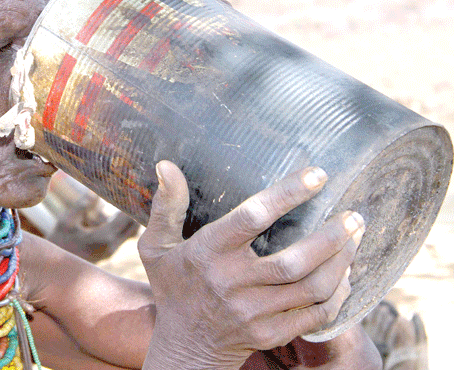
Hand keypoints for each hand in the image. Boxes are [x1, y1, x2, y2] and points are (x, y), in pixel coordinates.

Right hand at [139, 161, 364, 369]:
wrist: (185, 347)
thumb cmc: (174, 286)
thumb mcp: (156, 246)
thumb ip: (165, 206)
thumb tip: (166, 164)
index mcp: (206, 253)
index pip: (252, 218)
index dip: (287, 194)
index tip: (317, 175)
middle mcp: (231, 284)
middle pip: (294, 260)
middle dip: (331, 236)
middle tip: (354, 215)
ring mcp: (252, 314)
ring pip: (311, 287)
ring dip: (341, 262)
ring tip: (355, 238)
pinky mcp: (270, 335)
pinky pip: (315, 314)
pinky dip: (337, 294)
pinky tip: (345, 274)